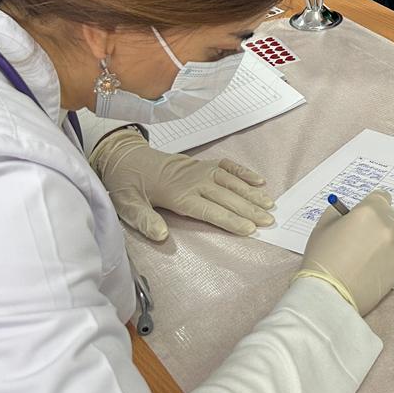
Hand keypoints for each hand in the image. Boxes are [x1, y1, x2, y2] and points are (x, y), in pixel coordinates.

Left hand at [90, 130, 274, 241]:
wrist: (123, 157)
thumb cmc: (126, 184)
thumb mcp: (126, 205)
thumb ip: (144, 220)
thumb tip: (161, 235)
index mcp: (178, 194)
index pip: (210, 210)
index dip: (231, 220)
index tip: (250, 228)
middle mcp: (194, 180)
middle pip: (227, 197)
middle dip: (250, 209)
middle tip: (269, 221)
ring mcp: (200, 170)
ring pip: (232, 182)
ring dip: (252, 193)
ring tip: (270, 205)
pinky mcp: (201, 164)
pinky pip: (227, 166)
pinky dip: (244, 172)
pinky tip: (259, 181)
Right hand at [296, 190, 393, 314]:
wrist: (328, 295)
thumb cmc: (321, 259)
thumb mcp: (322, 227)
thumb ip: (338, 214)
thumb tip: (346, 213)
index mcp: (369, 213)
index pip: (381, 197)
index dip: (372, 204)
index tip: (365, 212)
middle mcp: (386, 229)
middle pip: (390, 217)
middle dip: (378, 222)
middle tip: (360, 235)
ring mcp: (393, 251)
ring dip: (382, 242)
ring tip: (361, 255)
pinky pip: (392, 259)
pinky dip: (382, 261)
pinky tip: (364, 270)